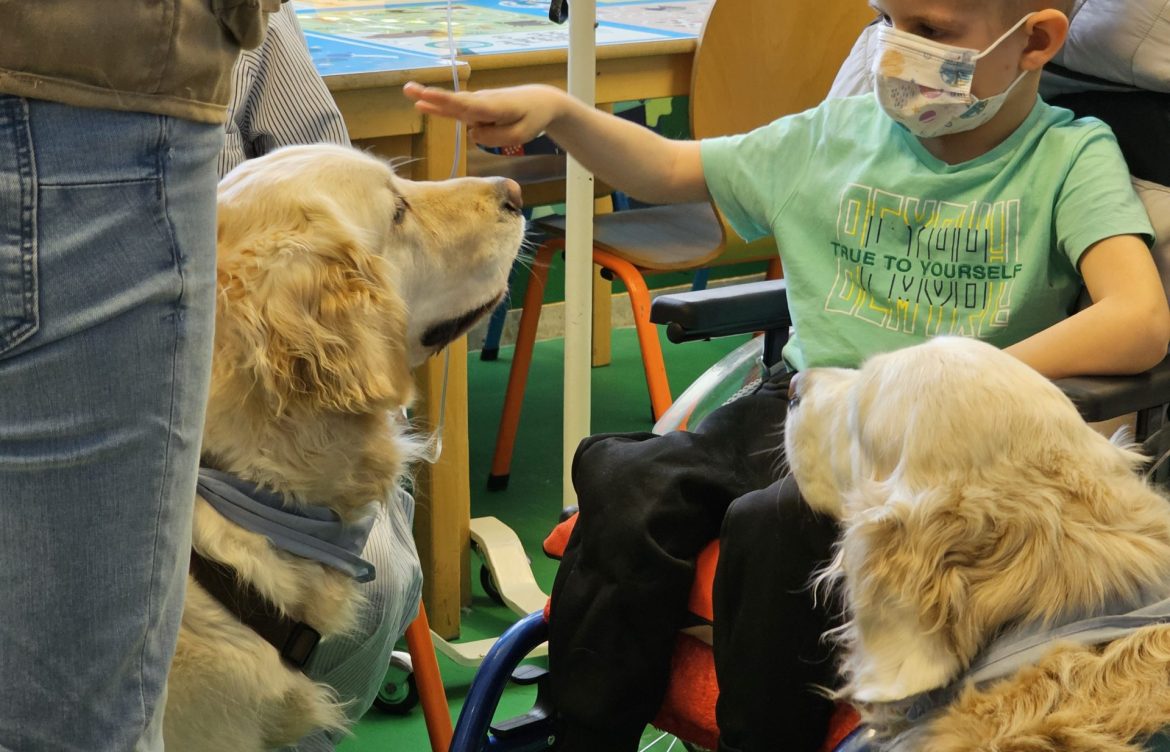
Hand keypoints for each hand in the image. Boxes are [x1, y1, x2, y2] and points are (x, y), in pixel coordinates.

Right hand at [403, 82, 563, 147]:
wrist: (540, 101)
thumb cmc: (532, 119)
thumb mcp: (520, 134)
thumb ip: (495, 136)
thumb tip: (472, 133)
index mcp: (494, 107)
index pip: (467, 106)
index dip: (446, 102)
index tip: (427, 96)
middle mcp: (482, 102)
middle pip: (454, 101)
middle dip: (433, 96)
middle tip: (408, 89)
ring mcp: (477, 103)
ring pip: (453, 105)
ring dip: (432, 99)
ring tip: (409, 93)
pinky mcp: (475, 107)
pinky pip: (456, 109)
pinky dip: (440, 106)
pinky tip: (421, 105)